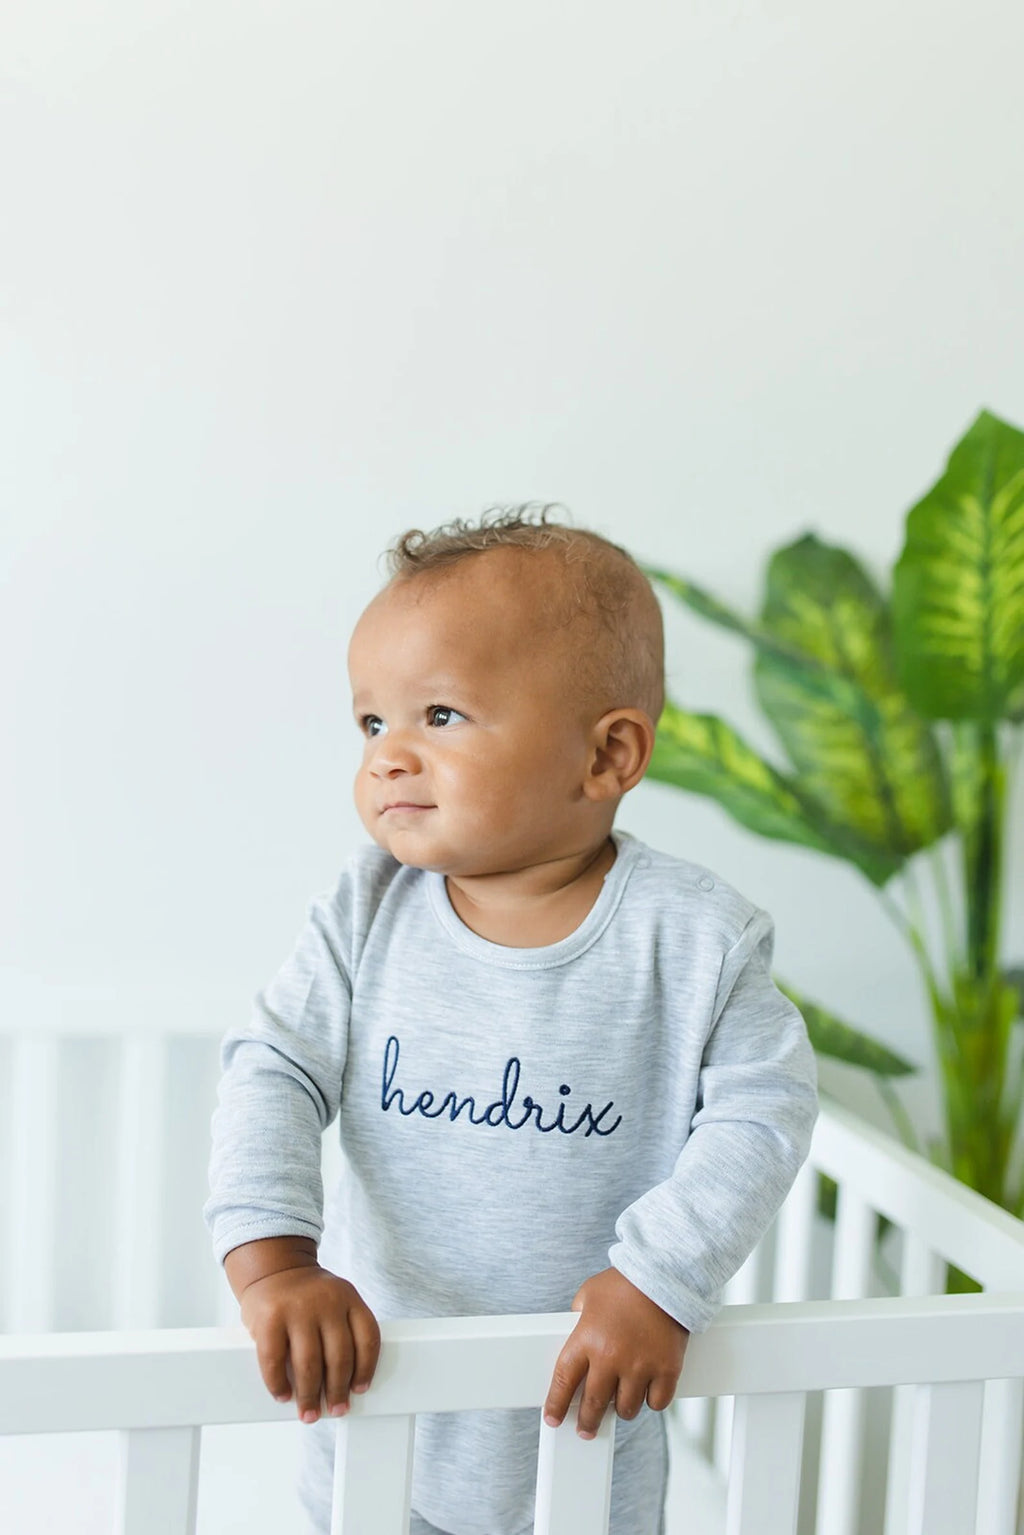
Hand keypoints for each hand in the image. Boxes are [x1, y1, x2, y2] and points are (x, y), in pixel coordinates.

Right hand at [239, 1264, 380, 1423]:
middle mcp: (327, 1301)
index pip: (367, 1338)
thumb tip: (345, 1385)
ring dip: (310, 1395)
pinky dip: (279, 1384)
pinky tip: (284, 1395)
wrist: (273, 1267)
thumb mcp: (334, 1301)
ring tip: (309, 1413)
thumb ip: (342, 1330)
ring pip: (310, 1364)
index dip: (366, 1369)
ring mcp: (297, 1308)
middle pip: (339, 1357)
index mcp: (349, 1297)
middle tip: (336, 1410)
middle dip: (338, 1391)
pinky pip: (275, 1360)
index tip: (360, 1390)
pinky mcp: (270, 1318)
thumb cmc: (307, 1297)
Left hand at [543, 1268, 687, 1438]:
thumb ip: (578, 1319)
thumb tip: (575, 1336)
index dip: (555, 1404)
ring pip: (626, 1409)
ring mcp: (640, 1365)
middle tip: (585, 1429)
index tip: (552, 1418)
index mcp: (587, 1338)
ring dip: (622, 1408)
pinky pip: (656, 1402)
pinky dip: (652, 1400)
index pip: (563, 1381)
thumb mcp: (589, 1295)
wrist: (667, 1275)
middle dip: (587, 1422)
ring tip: (621, 1400)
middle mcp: (611, 1357)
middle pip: (593, 1404)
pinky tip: (648, 1390)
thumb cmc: (626, 1284)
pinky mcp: (667, 1369)